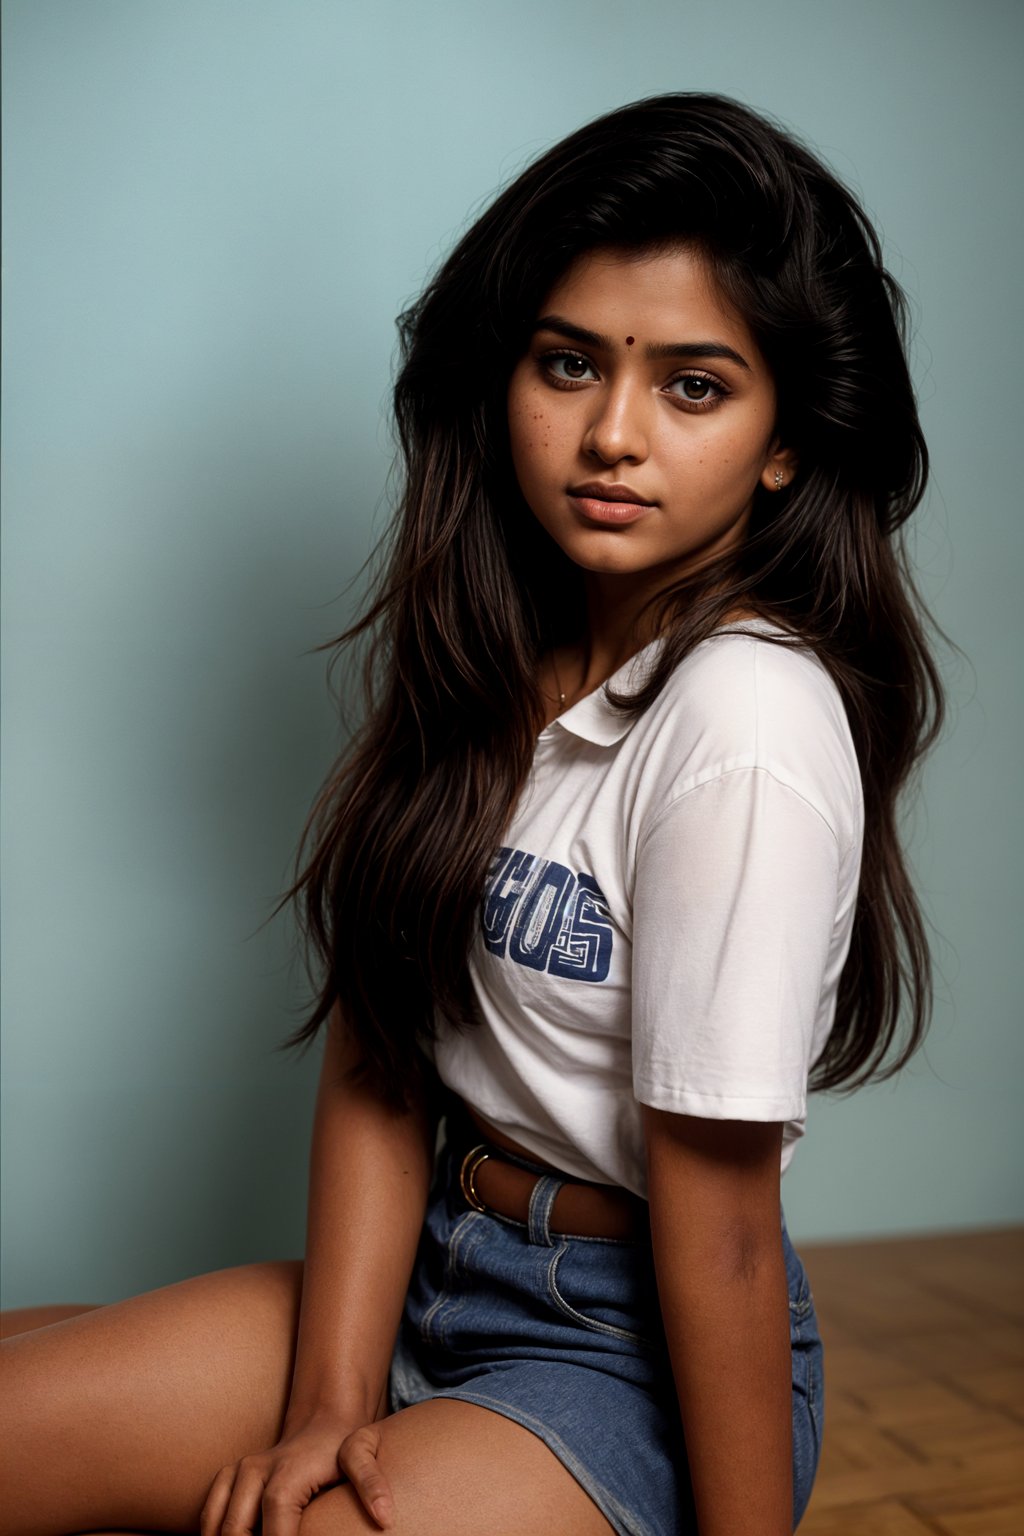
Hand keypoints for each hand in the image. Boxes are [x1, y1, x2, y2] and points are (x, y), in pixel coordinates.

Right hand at [200, 1411, 394, 1534]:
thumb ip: (371, 1481)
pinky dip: (215, 1533)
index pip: (273, 1534)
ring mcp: (237, 1472)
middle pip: (236, 1531)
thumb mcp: (362, 1456)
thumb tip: (385, 1518)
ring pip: (216, 1525)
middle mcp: (254, 1471)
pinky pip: (209, 1514)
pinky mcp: (229, 1477)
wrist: (323, 1419)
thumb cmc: (341, 1444)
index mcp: (285, 1475)